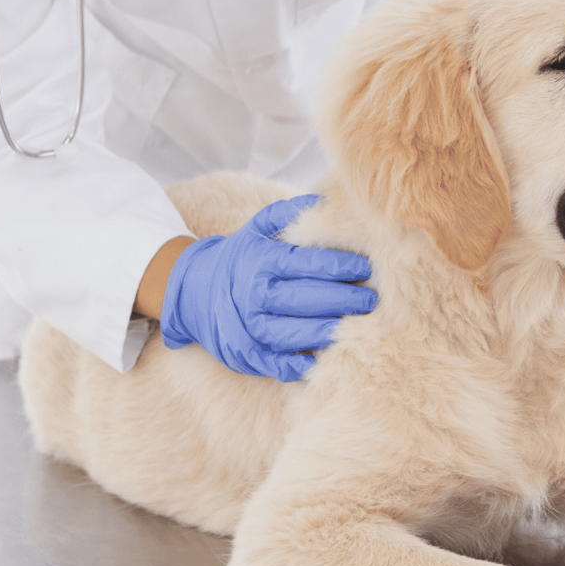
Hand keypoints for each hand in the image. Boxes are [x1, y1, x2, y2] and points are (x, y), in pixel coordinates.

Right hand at [160, 195, 375, 380]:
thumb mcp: (257, 228)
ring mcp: (247, 327)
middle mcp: (252, 294)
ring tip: (356, 328)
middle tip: (371, 299)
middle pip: (302, 299)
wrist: (193, 291)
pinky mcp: (244, 354)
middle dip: (341, 300)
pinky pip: (274, 364)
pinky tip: (322, 360)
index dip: (337, 265)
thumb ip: (289, 213)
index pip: (304, 263)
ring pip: (290, 334)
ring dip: (324, 332)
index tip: (365, 266)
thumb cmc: (241, 257)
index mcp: (259, 261)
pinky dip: (297, 365)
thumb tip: (325, 200)